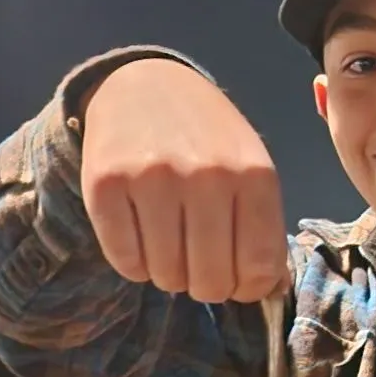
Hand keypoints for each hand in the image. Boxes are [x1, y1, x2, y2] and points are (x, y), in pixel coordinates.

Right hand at [80, 58, 288, 304]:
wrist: (145, 86)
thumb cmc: (209, 141)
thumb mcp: (252, 173)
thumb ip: (265, 232)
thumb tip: (269, 291)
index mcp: (254, 176)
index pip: (259, 269)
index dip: (249, 288)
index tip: (238, 279)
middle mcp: (206, 176)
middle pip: (211, 282)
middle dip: (208, 286)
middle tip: (200, 265)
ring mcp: (153, 178)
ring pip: (167, 277)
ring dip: (170, 276)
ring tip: (172, 247)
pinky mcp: (106, 184)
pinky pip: (126, 262)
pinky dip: (135, 265)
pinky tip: (142, 238)